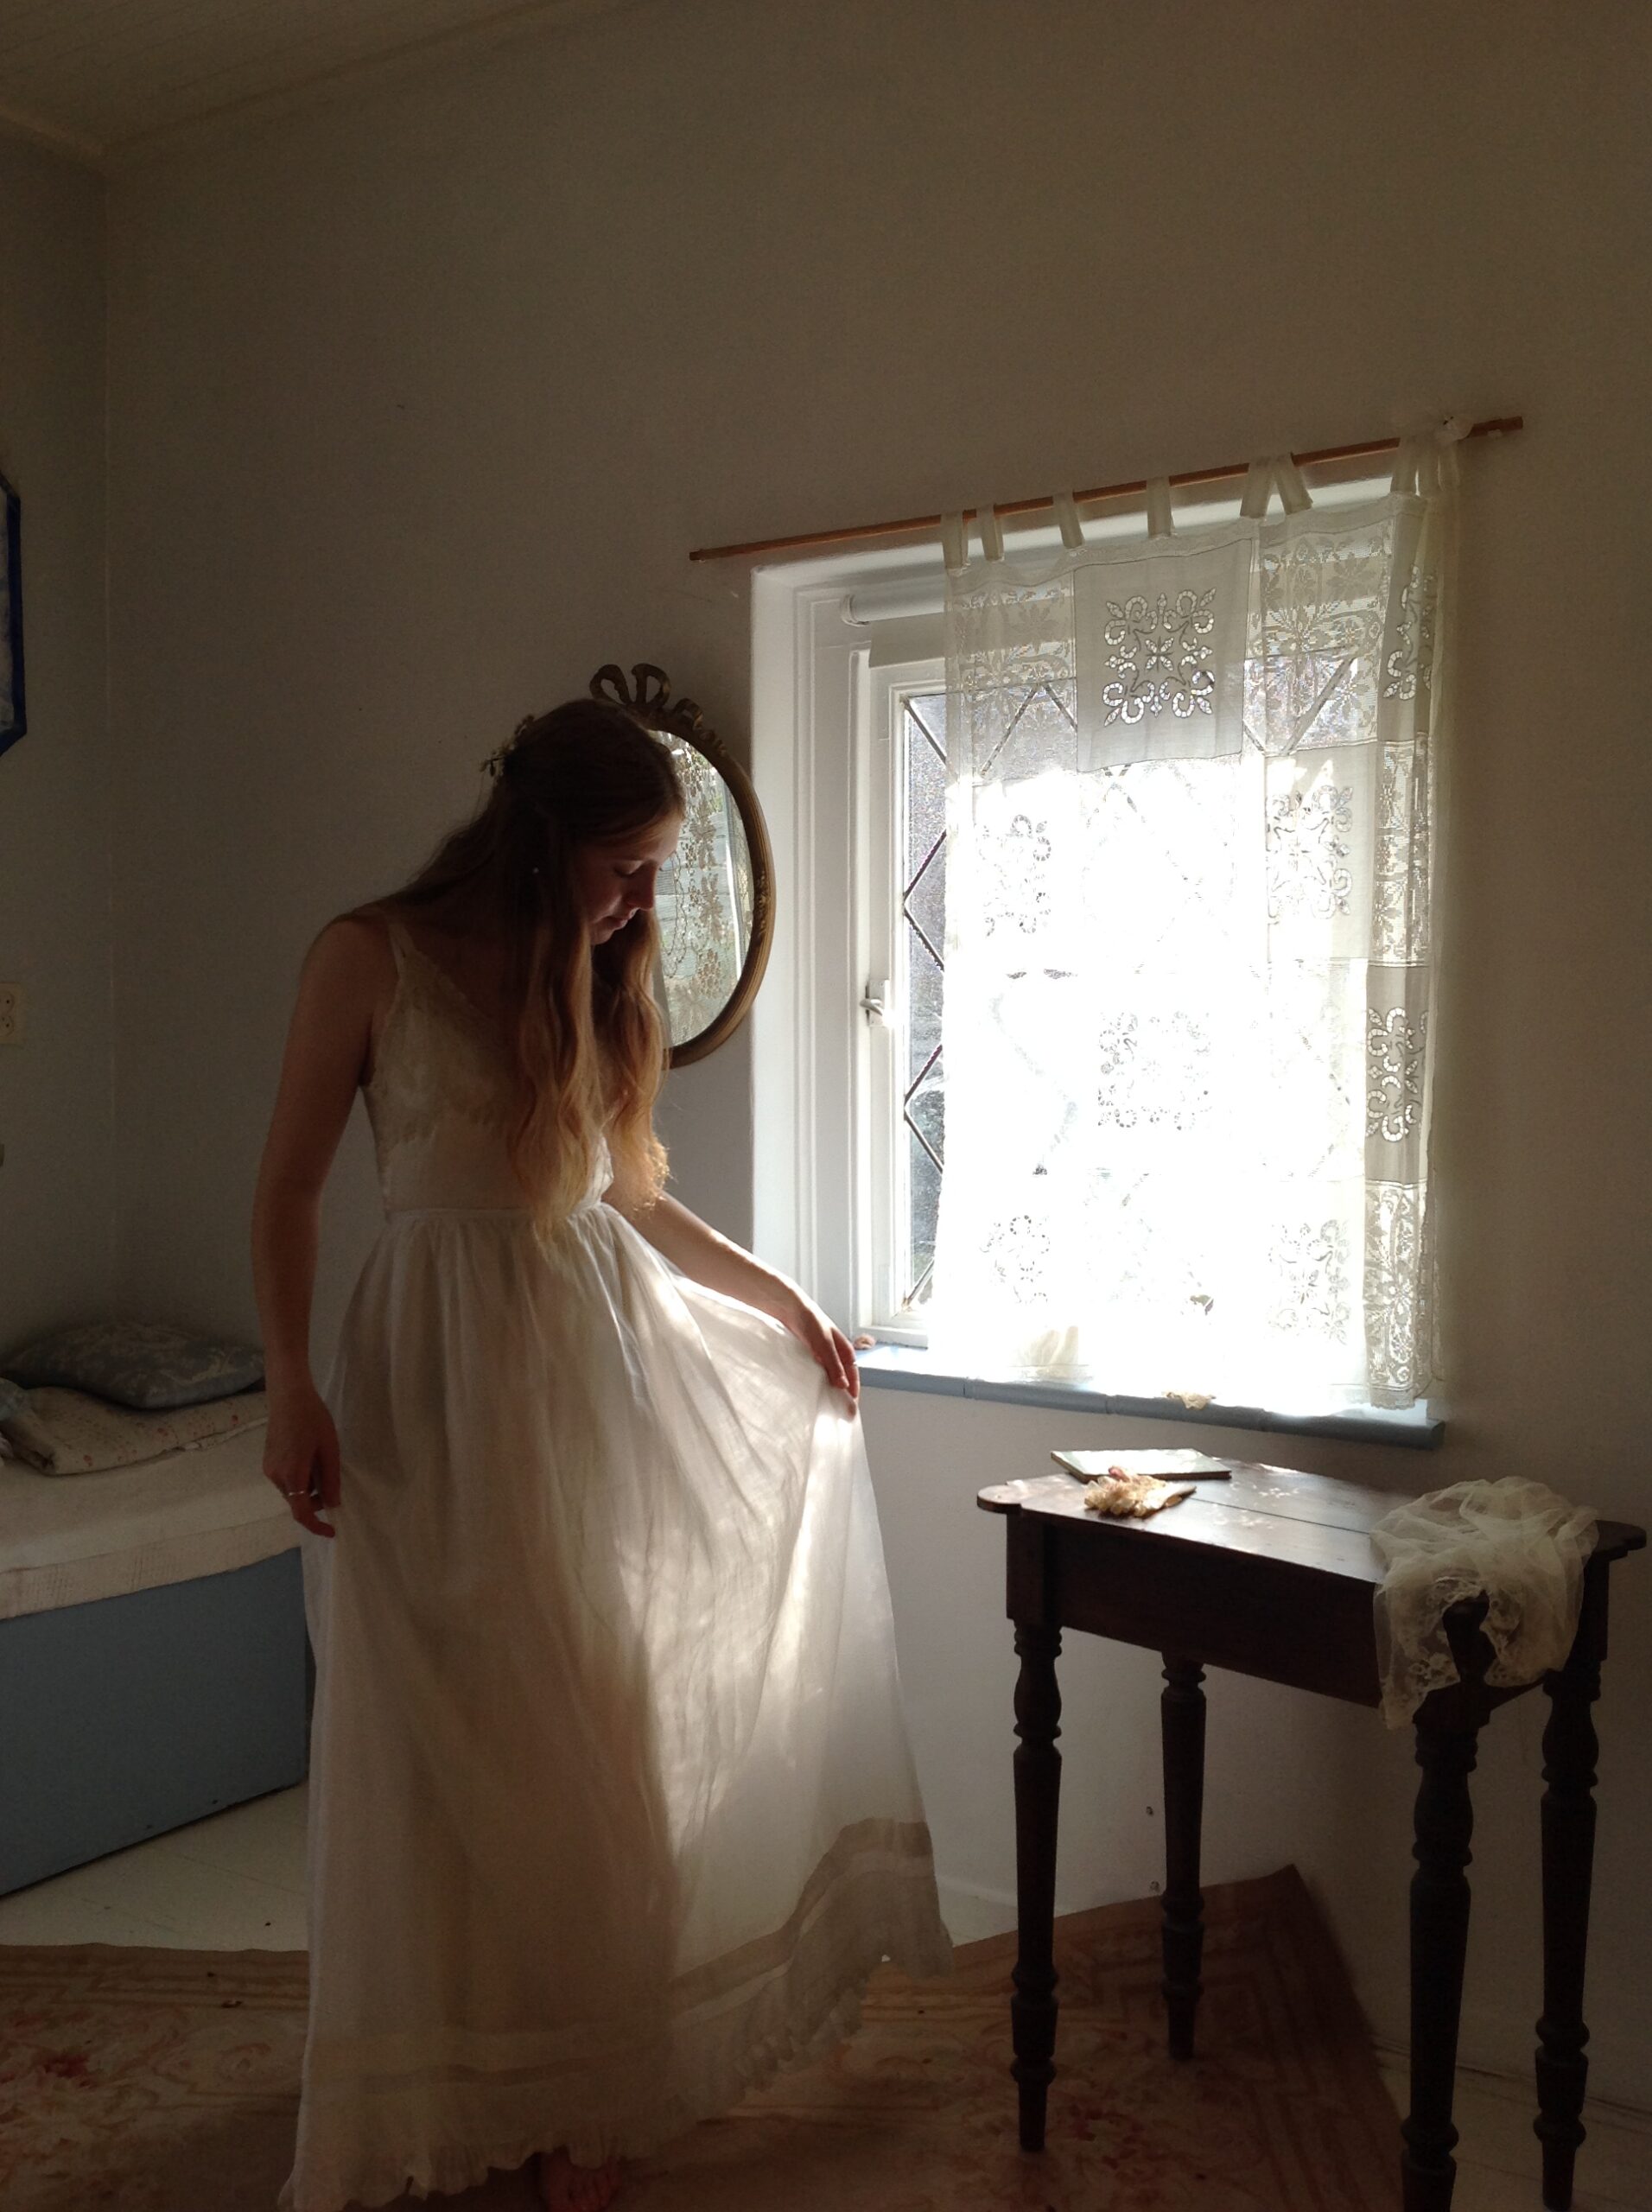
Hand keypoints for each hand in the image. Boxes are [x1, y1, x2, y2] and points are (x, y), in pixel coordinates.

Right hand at [263, 1386, 340, 1537]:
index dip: (316, 1526)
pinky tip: (308, 1456)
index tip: (332, 1531)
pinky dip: (300, 1478)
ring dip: (308, 1487)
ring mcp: (269, 1469)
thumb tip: (332, 1505)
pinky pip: (286, 1480)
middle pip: (297, 1502)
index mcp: (292, 1475)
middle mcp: (275, 1476)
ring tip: (320, 1461)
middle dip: (316, 1500)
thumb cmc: (313, 1419)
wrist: (288, 1396)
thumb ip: (331, 1480)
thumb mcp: (329, 1450)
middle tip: (332, 1482)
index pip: (301, 1513)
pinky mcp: (268, 1462)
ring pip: (292, 1491)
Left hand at [775, 1289, 859, 1412]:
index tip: (851, 1406)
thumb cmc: (811, 1322)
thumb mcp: (824, 1344)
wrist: (789, 1309)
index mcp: (844, 1350)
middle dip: (841, 1394)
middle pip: (842, 1378)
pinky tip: (809, 1392)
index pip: (853, 1375)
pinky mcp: (808, 1357)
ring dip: (827, 1390)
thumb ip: (833, 1365)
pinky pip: (815, 1374)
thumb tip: (843, 1386)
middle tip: (838, 1412)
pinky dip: (815, 1384)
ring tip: (824, 1406)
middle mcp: (834, 1355)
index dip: (853, 1391)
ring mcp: (821, 1357)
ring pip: (828, 1377)